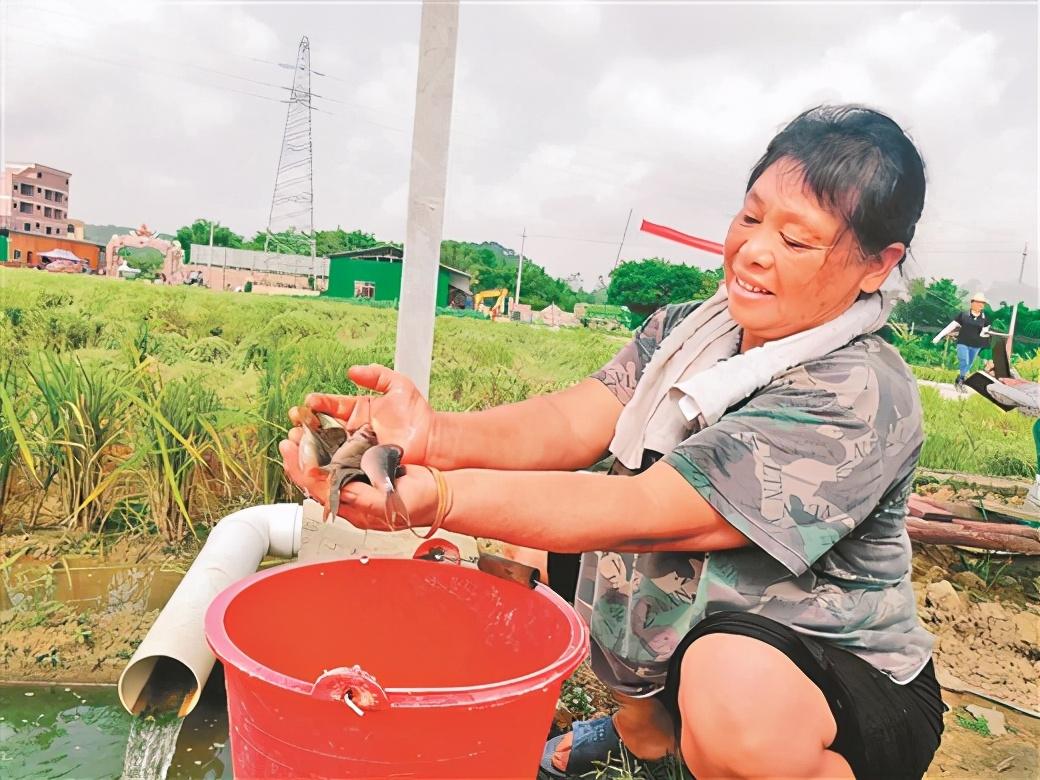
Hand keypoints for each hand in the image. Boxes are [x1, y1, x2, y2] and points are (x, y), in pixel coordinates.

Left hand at [279, 426, 439, 530]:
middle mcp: (352, 496)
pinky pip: (342, 459)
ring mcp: (359, 482)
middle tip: (289, 440)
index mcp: (354, 508)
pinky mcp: (367, 469)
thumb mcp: (390, 503)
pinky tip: (323, 436)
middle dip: (299, 459)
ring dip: (312, 451)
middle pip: (316, 479)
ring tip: (300, 434)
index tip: (294, 453)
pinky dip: (329, 446)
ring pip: (326, 467)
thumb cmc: (421, 503)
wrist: (441, 493)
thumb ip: (362, 500)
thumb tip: (337, 493)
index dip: (303, 471)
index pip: (319, 490)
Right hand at [300, 364, 434, 464]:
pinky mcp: (360, 465)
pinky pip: (339, 465)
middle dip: (306, 424)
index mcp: (356, 410)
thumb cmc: (418, 414)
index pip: (331, 405)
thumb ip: (377, 375)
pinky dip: (325, 464)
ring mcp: (354, 449)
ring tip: (297, 440)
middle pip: (322, 427)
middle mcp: (351, 430)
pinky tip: (313, 462)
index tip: (309, 402)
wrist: (433, 440)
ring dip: (309, 443)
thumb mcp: (399, 386)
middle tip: (296, 422)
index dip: (318, 403)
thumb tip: (353, 370)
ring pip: (325, 446)